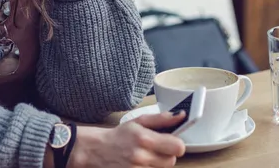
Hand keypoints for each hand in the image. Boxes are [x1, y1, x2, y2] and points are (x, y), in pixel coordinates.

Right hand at [68, 112, 186, 167]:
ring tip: (146, 157)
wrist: (97, 150)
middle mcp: (142, 157)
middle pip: (172, 161)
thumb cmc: (119, 135)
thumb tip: (181, 115)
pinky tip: (141, 164)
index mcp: (145, 139)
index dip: (176, 144)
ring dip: (158, 164)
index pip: (178, 147)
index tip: (170, 142)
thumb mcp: (139, 121)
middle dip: (167, 155)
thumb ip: (161, 119)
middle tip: (155, 149)